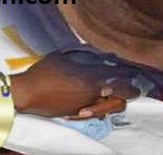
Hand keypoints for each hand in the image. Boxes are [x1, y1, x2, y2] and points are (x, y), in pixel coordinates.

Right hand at [9, 51, 138, 118]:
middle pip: (123, 96)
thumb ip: (80, 52)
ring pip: (112, 108)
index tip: (133, 70)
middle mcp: (93, 93)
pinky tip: (97, 102)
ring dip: (116, 100)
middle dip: (131, 91)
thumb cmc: (44, 72)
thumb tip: (92, 49)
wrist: (29, 93)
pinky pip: (97, 113)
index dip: (130, 73)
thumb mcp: (62, 55)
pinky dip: (100, 107)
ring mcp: (87, 106)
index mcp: (91, 77)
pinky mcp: (79, 114)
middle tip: (134, 87)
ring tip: (115, 94)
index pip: (120, 76)